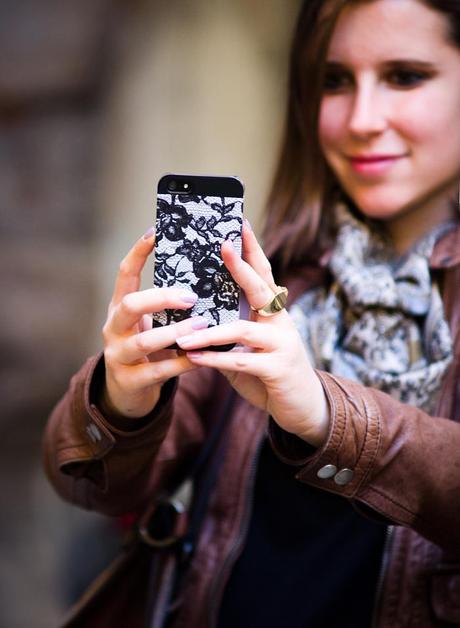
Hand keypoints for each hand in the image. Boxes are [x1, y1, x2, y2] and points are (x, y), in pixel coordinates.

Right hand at [101, 228, 206, 419]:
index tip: (156, 232)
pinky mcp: (129, 381)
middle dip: (160, 298)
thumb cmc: (147, 349)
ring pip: (144, 341)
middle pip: (130, 305)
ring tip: (201, 326)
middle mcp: (114, 328)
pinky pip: (158, 372)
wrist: (126, 393)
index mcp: (119, 308)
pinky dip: (181, 363)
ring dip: (175, 332)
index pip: (125, 274)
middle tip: (191, 296)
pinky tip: (201, 357)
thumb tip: (204, 271)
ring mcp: (118, 355)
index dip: (138, 252)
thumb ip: (167, 304)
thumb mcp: (149, 323)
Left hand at [176, 222, 329, 447]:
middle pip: (261, 288)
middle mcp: (280, 323)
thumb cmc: (270, 371)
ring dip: (209, 333)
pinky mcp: (277, 370)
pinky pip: (240, 363)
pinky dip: (214, 360)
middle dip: (241, 267)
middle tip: (223, 246)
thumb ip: (232, 327)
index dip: (252, 249)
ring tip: (182, 335)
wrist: (303, 406)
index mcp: (273, 312)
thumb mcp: (251, 345)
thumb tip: (196, 311)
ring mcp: (282, 345)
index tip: (239, 224)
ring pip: (242, 330)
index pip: (263, 274)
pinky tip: (193, 358)